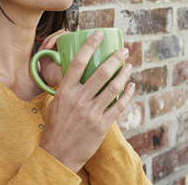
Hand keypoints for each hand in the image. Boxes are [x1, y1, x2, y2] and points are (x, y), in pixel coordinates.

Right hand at [39, 31, 134, 173]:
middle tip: (123, 50)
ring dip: (124, 74)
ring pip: (112, 87)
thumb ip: (68, 87)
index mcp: (65, 90)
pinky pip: (118, 106)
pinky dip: (127, 95)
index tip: (98, 34)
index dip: (90, 45)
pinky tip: (131, 87)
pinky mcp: (101, 125)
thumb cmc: (55, 126)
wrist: (58, 154)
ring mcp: (91, 112)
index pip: (78, 61)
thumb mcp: (56, 102)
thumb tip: (77, 72)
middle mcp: (78, 99)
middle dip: (115, 58)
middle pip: (100, 72)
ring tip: (129, 66)